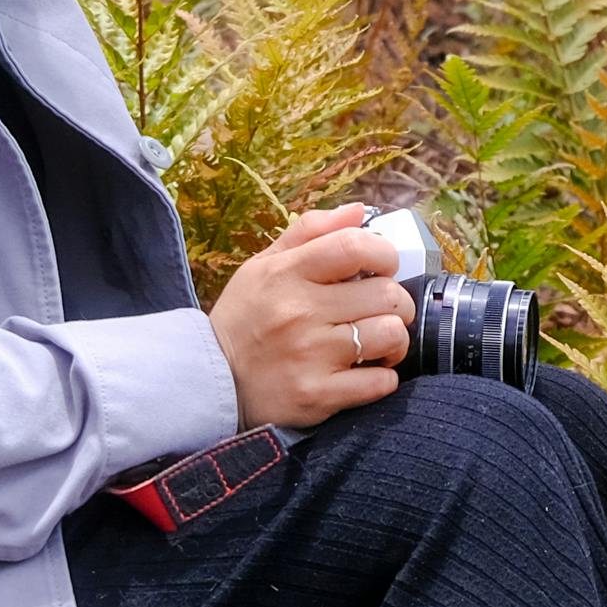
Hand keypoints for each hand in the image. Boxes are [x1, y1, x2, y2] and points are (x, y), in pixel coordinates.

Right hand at [209, 205, 414, 429]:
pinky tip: (368, 372)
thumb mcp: (262, 266)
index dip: (384, 253)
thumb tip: (357, 211)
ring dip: (395, 340)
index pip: (355, 246)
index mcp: (286, 274)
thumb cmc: (244, 319)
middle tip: (381, 310)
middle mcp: (299, 312)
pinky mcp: (317, 395)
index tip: (383, 267)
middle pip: (385, 293)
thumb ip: (310, 233)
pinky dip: (384, 378)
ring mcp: (310, 356)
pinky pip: (379, 382)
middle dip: (396, 300)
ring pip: (390, 335)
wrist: (211, 382)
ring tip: (378, 343)